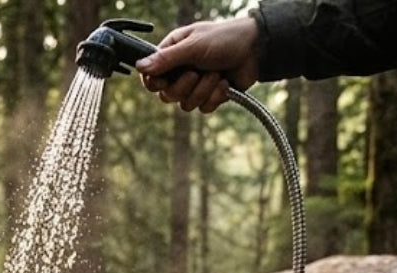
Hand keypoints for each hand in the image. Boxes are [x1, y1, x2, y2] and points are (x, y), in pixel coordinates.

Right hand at [135, 18, 260, 112]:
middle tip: (196, 73)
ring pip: (185, 104)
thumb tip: (139, 66)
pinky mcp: (209, 96)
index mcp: (172, 54)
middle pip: (167, 96)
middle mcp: (181, 70)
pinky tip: (225, 83)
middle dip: (184, 87)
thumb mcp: (193, 46)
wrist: (257, 49)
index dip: (155, 84)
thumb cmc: (225, 39)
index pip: (151, 77)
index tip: (163, 82)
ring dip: (204, 90)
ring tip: (217, 73)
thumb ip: (166, 59)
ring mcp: (195, 85)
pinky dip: (215, 97)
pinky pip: (203, 108)